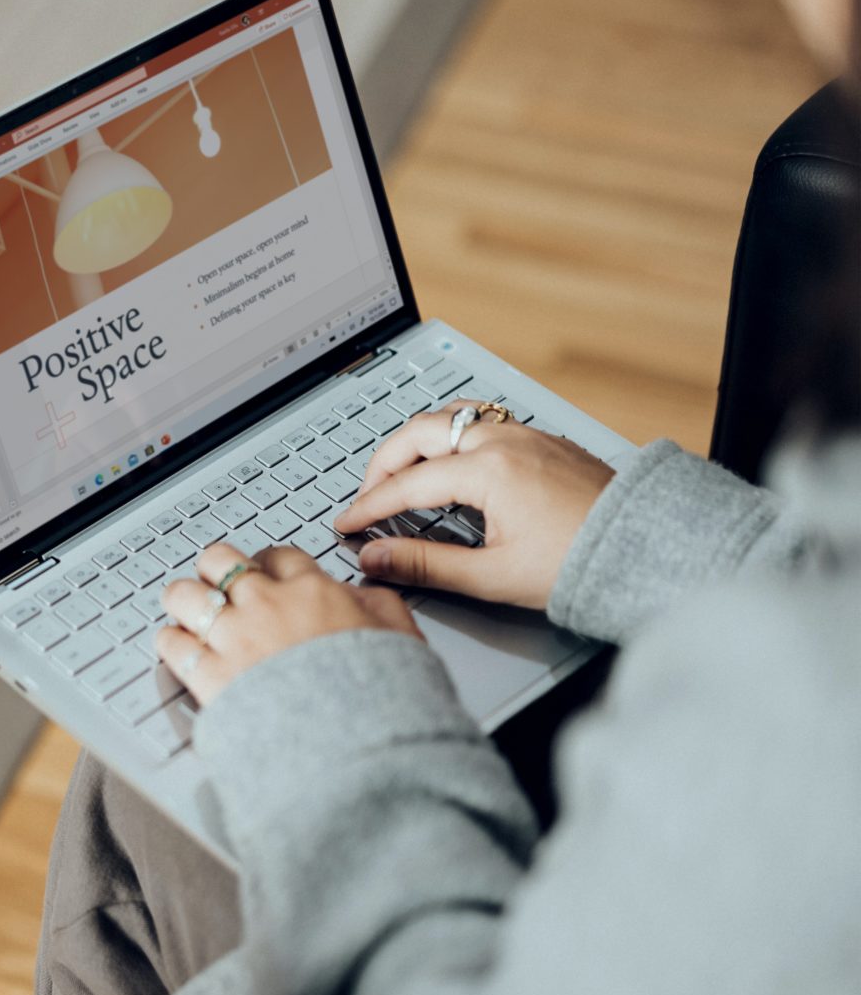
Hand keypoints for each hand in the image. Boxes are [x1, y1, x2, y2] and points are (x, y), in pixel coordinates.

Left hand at [156, 542, 420, 705]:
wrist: (359, 748)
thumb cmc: (384, 699)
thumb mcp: (402, 638)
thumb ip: (379, 605)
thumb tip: (363, 592)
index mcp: (313, 592)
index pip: (279, 556)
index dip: (266, 561)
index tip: (263, 570)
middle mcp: (267, 607)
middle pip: (220, 561)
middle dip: (214, 568)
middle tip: (215, 581)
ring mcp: (235, 640)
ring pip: (185, 594)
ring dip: (183, 598)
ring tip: (183, 606)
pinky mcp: (211, 677)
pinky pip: (173, 644)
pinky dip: (170, 641)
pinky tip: (174, 645)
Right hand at [331, 402, 614, 609]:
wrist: (646, 551)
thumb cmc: (580, 565)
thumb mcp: (492, 576)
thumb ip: (425, 565)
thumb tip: (375, 559)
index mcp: (488, 471)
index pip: (407, 484)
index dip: (369, 506)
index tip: (348, 524)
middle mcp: (504, 441)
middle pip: (419, 434)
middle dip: (384, 463)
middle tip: (368, 495)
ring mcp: (527, 435)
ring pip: (452, 418)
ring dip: (418, 442)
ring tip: (403, 473)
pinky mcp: (545, 440)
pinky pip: (483, 423)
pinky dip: (452, 439)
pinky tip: (452, 465)